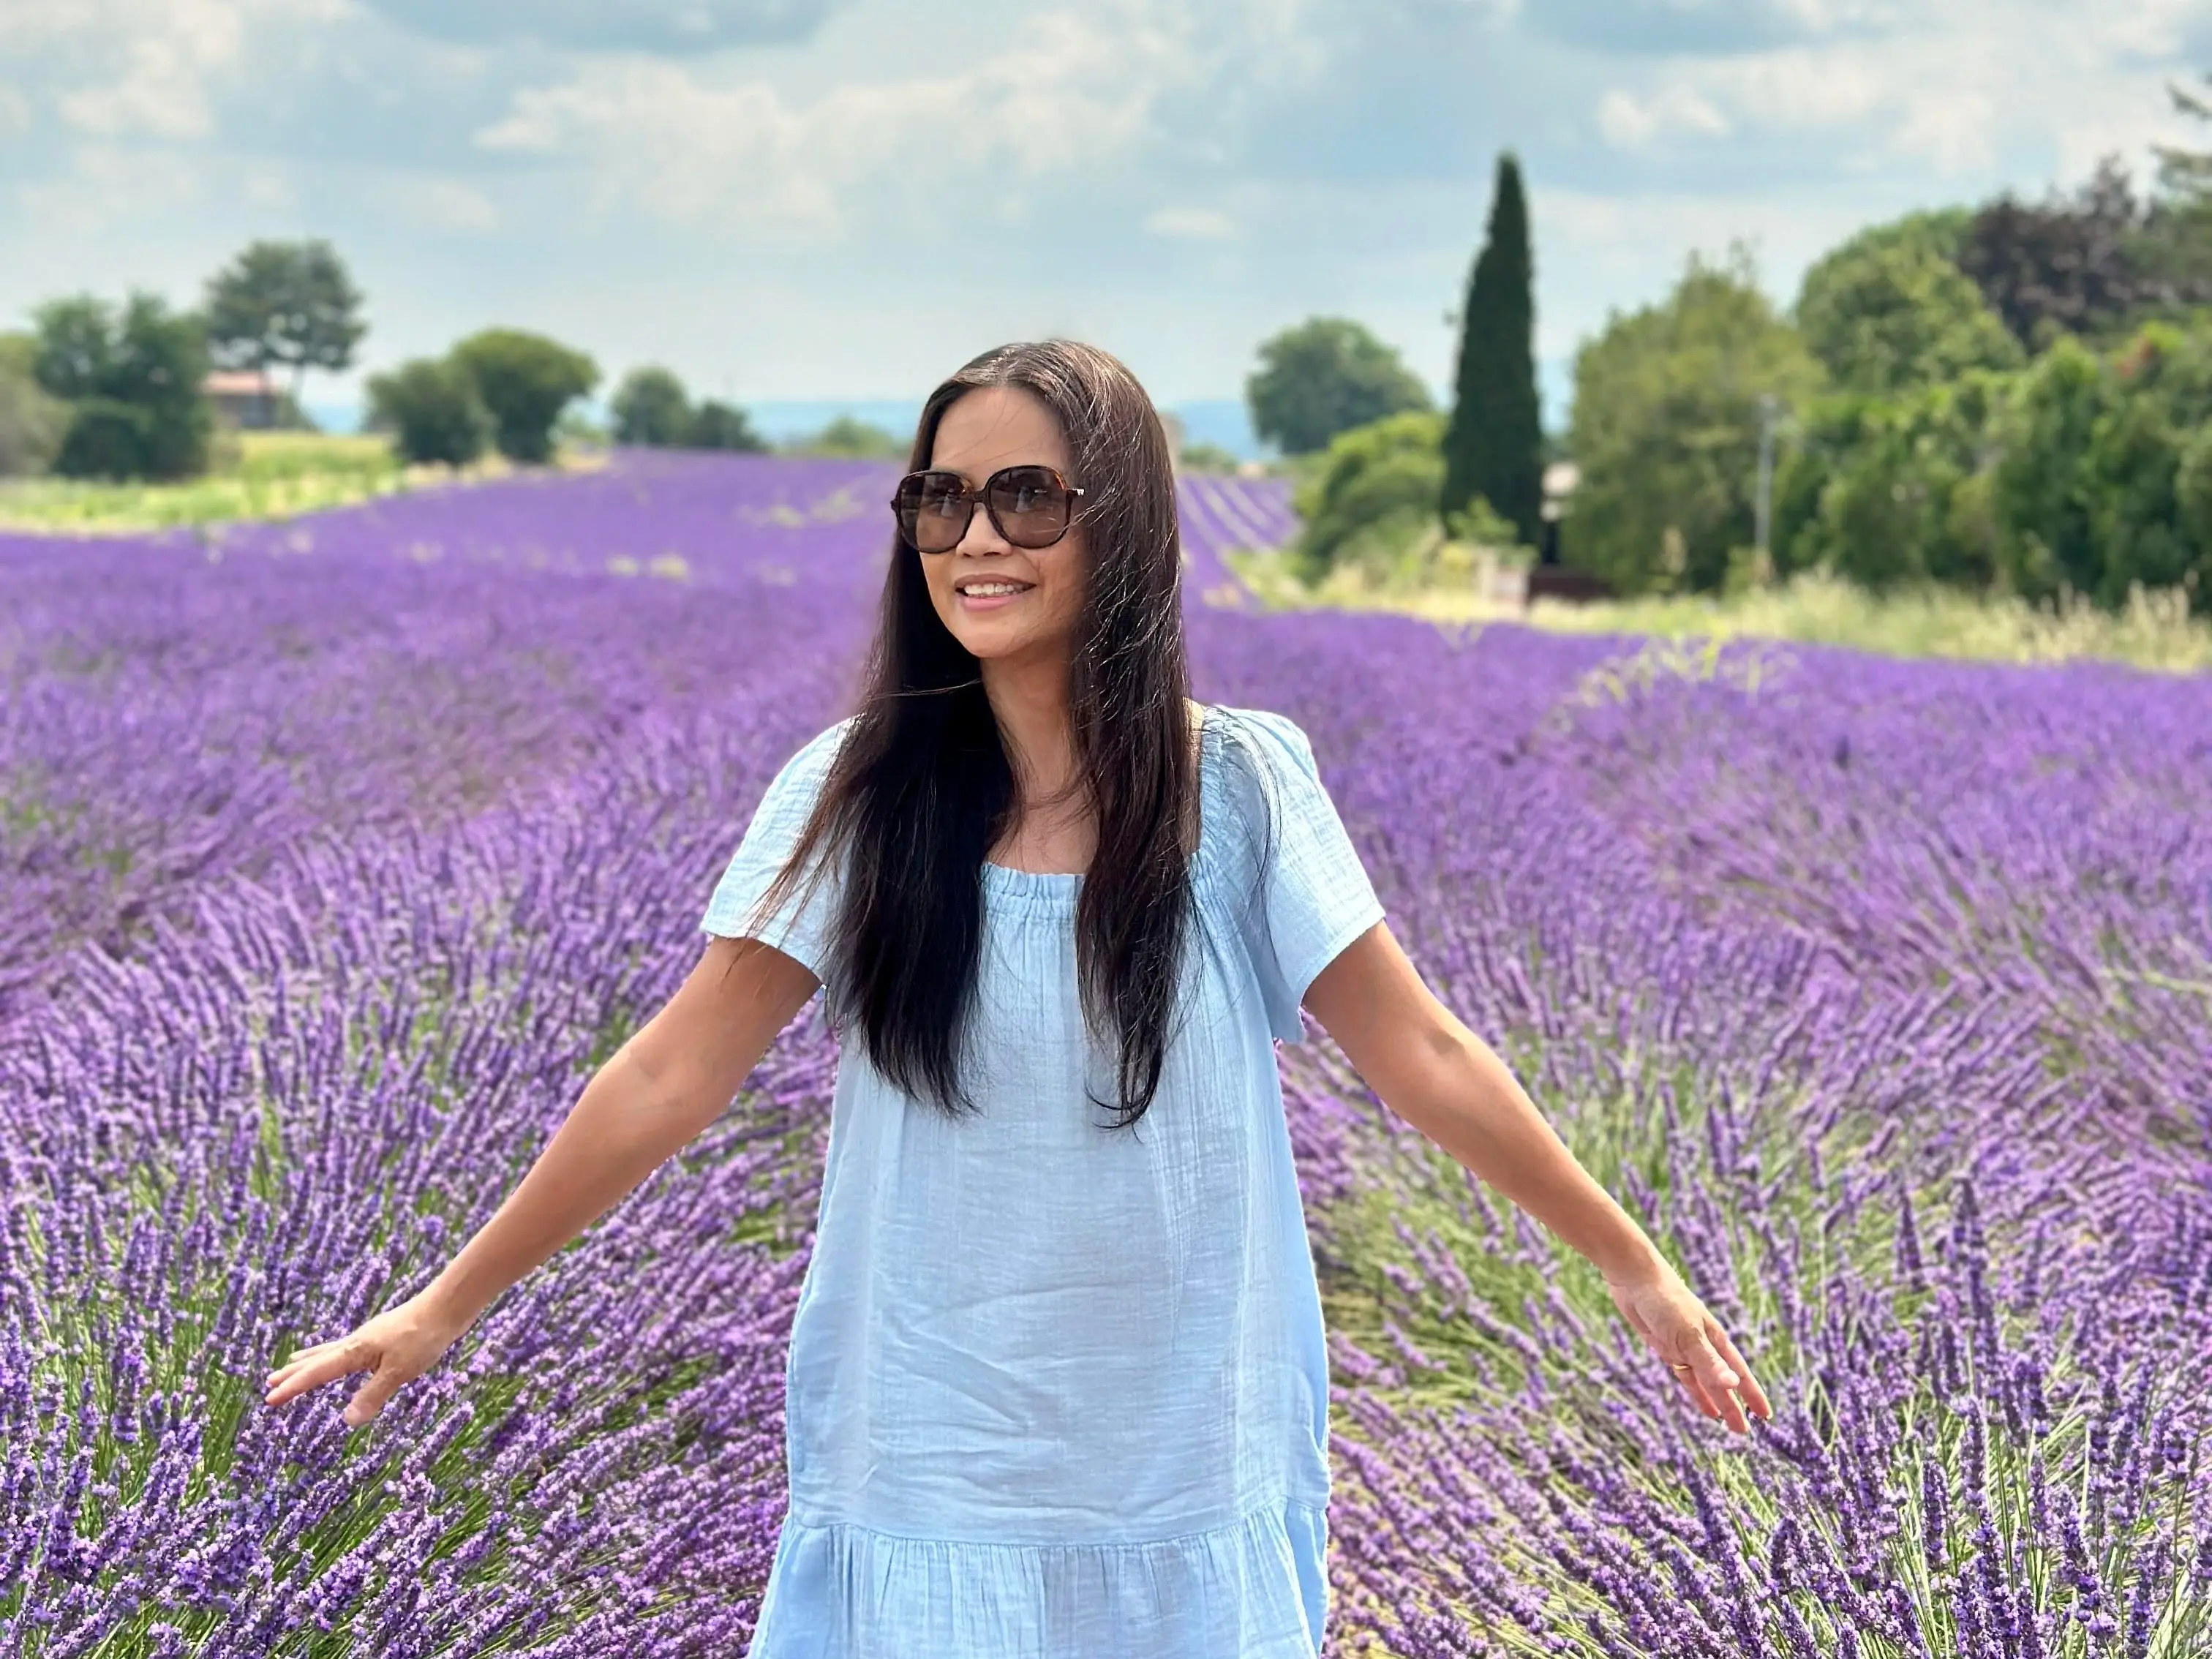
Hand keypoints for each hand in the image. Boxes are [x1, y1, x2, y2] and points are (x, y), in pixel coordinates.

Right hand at [262, 1290, 471, 1427]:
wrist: (447, 1306)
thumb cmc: (424, 1337)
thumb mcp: (399, 1371)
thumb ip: (373, 1395)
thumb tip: (347, 1421)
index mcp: (355, 1351)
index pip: (316, 1373)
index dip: (293, 1388)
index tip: (269, 1399)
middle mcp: (357, 1342)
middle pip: (317, 1359)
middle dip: (293, 1373)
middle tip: (268, 1382)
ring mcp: (370, 1337)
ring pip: (331, 1351)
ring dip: (310, 1361)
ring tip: (291, 1363)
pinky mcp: (383, 1336)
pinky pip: (348, 1347)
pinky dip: (334, 1353)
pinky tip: (343, 1355)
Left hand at [1602, 1257, 1772, 1434]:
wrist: (1634, 1278)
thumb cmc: (1665, 1301)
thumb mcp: (1688, 1334)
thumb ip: (1709, 1362)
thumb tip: (1733, 1386)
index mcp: (1716, 1340)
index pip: (1739, 1373)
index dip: (1751, 1395)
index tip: (1766, 1416)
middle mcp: (1704, 1346)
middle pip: (1722, 1381)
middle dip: (1733, 1405)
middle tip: (1743, 1432)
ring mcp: (1684, 1347)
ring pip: (1704, 1381)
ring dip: (1715, 1400)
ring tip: (1726, 1423)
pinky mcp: (1666, 1347)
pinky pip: (1684, 1375)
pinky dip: (1694, 1390)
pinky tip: (1701, 1403)